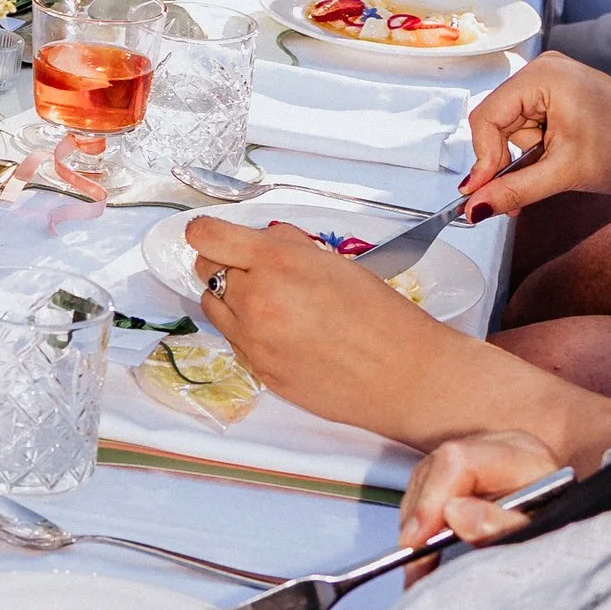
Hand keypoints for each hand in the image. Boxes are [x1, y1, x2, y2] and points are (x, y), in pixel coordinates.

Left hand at [182, 214, 454, 431]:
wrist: (405, 377)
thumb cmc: (382, 317)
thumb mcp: (334, 262)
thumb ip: (288, 248)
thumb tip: (263, 240)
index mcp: (276, 263)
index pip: (206, 236)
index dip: (208, 232)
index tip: (212, 234)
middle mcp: (256, 301)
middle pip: (205, 269)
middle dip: (224, 263)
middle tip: (253, 267)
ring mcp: (254, 340)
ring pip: (213, 306)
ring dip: (231, 299)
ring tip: (270, 302)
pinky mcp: (260, 371)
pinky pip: (235, 341)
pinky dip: (248, 331)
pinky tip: (283, 333)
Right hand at [399, 430, 562, 550]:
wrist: (582, 539)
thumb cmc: (568, 535)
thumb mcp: (542, 535)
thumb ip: (502, 526)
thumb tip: (454, 514)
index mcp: (521, 455)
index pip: (458, 461)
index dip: (432, 499)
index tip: (418, 541)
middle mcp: (497, 448)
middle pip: (435, 468)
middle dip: (419, 516)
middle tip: (413, 558)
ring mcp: (480, 458)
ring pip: (426, 479)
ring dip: (416, 521)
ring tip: (417, 562)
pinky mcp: (469, 477)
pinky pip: (430, 490)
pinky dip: (421, 522)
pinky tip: (423, 550)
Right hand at [457, 52, 610, 217]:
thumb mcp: (566, 173)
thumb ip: (515, 189)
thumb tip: (474, 208)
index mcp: (542, 76)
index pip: (486, 117)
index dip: (482, 158)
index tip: (481, 194)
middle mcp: (543, 71)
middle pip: (497, 122)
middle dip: (505, 160)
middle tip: (516, 196)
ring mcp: (552, 82)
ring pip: (512, 128)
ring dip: (524, 158)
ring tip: (554, 173)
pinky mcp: (561, 96)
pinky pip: (530, 125)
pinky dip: (535, 151)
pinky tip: (554, 164)